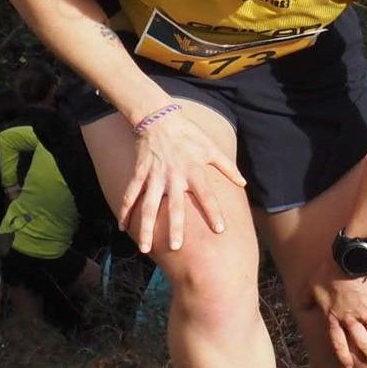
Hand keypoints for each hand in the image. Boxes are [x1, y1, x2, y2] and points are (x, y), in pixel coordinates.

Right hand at [118, 107, 244, 251]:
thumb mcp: (211, 147)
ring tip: (143, 249)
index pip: (206, 195)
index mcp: (194, 170)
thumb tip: (243, 183)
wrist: (158, 118)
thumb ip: (227, 167)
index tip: (220, 229)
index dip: (213, 212)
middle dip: (175, 228)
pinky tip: (122, 227)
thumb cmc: (188, 134)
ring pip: (148, 206)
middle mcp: (174, 176)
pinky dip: (125, 211)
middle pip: (174, 206)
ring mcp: (154, 176)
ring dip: (145, 228)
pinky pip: (131, 194)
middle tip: (175, 247)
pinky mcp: (140, 173)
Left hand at [308, 265, 366, 367]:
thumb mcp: (309, 288)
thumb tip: (301, 305)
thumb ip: (305, 299)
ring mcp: (362, 309)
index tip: (349, 365)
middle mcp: (350, 317)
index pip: (338, 341)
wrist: (341, 261)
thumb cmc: (324, 274)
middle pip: (361, 340)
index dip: (343, 354)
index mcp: (334, 317)